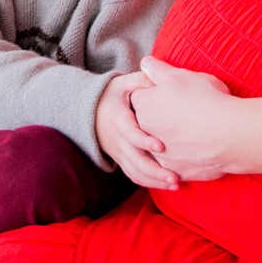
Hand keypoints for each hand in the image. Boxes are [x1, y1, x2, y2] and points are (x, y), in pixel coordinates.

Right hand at [95, 71, 181, 190]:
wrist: (86, 111)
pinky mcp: (120, 159)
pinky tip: (166, 185)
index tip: (161, 147)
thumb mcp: (122, 83)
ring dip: (154, 181)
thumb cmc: (110, 94)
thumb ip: (141, 80)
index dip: (144, 141)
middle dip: (155, 171)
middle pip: (134, 160)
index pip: (130, 133)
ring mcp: (118, 152)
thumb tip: (159, 77)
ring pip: (134, 172)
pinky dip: (148, 182)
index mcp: (118, 119)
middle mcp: (117, 139)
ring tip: (175, 184)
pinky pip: (133, 175)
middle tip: (175, 178)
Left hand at [130, 55, 235, 182]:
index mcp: (145, 107)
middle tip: (186, 110)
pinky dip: (184, 158)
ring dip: (171, 139)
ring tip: (194, 130)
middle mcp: (146, 133)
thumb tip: (146, 63)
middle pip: (147, 121)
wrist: (231, 135)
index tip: (173, 94)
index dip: (155, 93)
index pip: (140, 96)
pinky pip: (175, 164)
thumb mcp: (181, 76)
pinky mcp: (176, 171)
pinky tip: (199, 149)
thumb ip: (158, 69)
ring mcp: (160, 156)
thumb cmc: (206, 100)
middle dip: (161, 116)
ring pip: (160, 145)